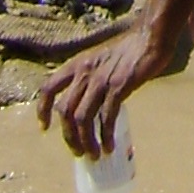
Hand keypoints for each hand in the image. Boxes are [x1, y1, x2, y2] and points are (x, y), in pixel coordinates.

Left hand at [36, 10, 185, 156]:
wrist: (150, 37)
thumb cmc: (128, 49)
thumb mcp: (99, 60)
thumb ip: (90, 79)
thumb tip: (88, 109)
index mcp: (77, 65)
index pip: (49, 87)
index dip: (42, 109)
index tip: (44, 128)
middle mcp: (84, 72)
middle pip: (65, 111)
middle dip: (69, 137)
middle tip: (78, 152)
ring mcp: (100, 80)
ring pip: (82, 119)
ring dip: (86, 141)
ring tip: (94, 155)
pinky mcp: (118, 87)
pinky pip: (106, 117)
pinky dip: (106, 136)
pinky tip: (110, 146)